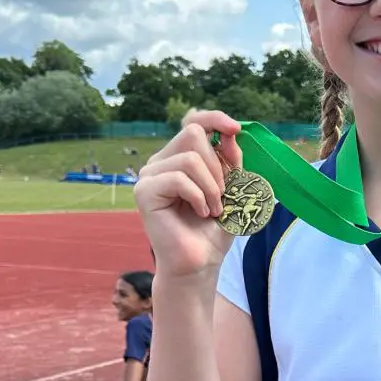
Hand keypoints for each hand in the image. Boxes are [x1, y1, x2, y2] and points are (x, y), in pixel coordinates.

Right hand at [133, 110, 243, 278]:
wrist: (200, 261)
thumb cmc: (214, 228)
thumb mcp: (233, 188)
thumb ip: (231, 160)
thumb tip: (231, 133)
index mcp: (181, 156)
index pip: (193, 121)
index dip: (214, 118)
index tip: (236, 129)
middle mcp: (162, 161)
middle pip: (193, 135)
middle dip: (218, 166)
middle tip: (223, 196)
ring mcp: (150, 175)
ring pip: (189, 158)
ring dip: (211, 186)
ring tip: (213, 209)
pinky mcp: (143, 191)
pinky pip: (178, 178)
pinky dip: (198, 196)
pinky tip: (202, 213)